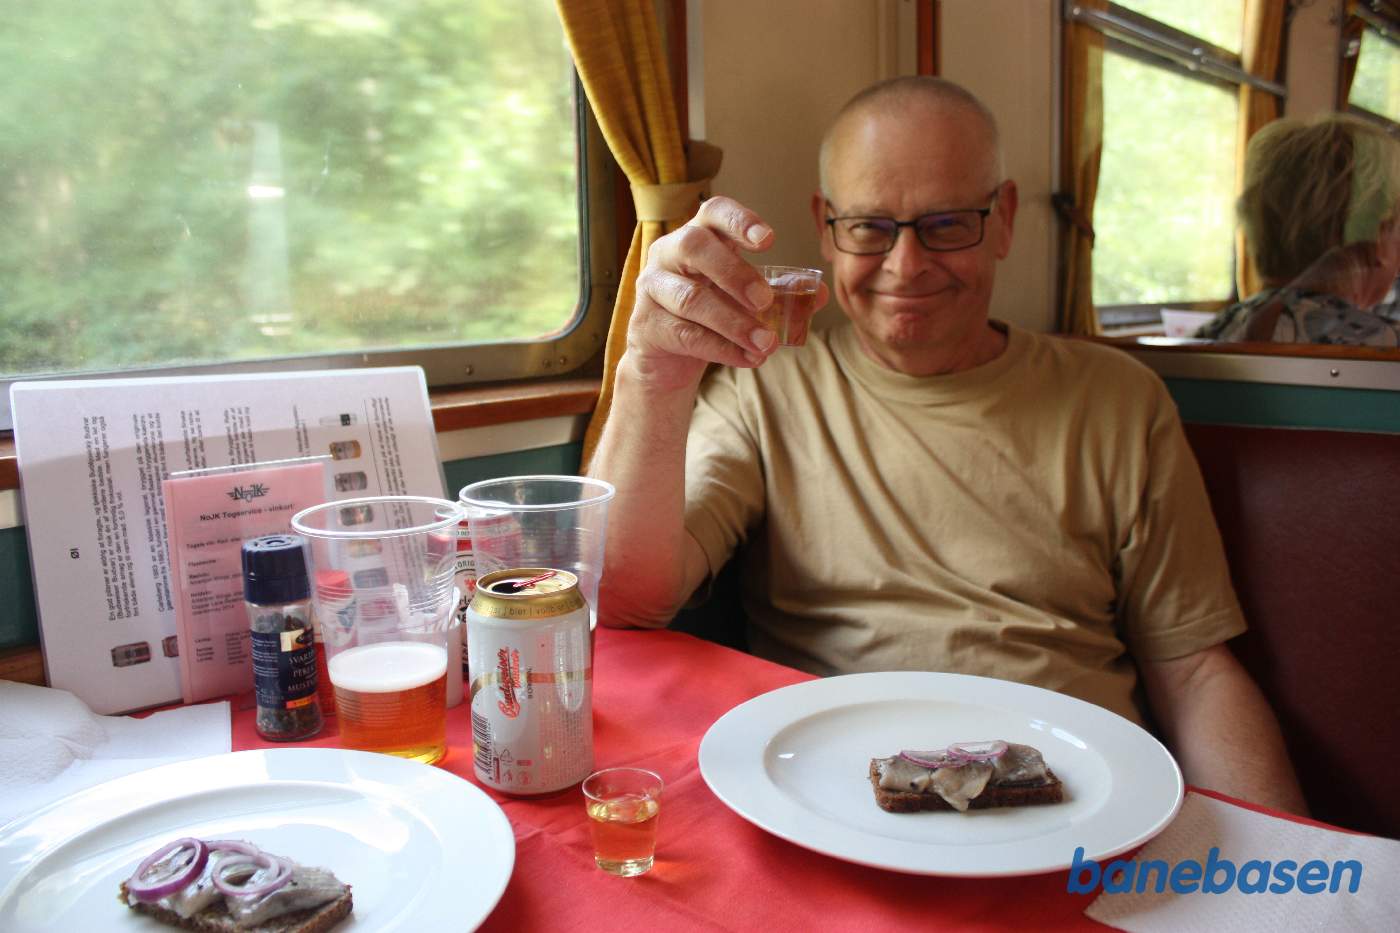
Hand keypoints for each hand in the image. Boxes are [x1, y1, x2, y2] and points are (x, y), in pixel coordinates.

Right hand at [625, 196, 827, 390]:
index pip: (712, 211)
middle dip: (734, 272)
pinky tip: (749, 359)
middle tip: (766, 300)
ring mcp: (651, 288)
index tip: (768, 240)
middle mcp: (668, 253)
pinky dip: (722, 349)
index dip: (739, 220)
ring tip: (767, 343)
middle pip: (694, 247)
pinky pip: (685, 335)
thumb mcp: (744, 300)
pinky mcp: (646, 325)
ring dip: (733, 323)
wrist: (667, 358)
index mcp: (697, 236)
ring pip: (690, 299)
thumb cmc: (710, 315)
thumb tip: (821, 294)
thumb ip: (780, 293)